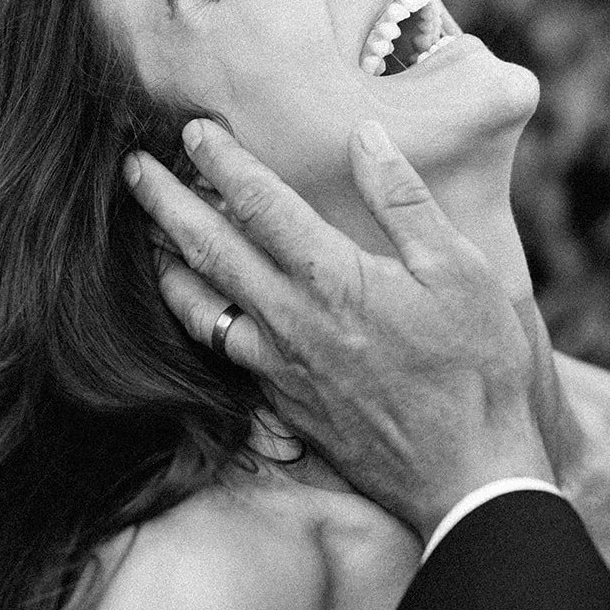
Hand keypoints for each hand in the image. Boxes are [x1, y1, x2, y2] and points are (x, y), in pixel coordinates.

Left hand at [125, 118, 554, 541]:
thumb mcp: (460, 270)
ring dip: (167, 261)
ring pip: (201, 306)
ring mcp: (280, 367)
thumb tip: (364, 137)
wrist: (470, 480)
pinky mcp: (283, 404)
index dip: (222, 161)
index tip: (193, 129)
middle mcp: (291, 321)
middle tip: (132, 168)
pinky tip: (193, 307)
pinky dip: (195, 317)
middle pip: (210, 248)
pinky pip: (222, 351)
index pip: (260, 204)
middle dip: (166, 201)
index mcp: (333, 279)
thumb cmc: (477, 371)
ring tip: (146, 232)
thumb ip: (403, 201)